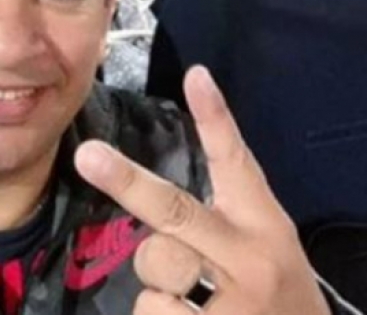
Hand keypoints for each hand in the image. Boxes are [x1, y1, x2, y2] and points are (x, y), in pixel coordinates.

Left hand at [74, 66, 329, 313]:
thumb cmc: (278, 303)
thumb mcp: (268, 253)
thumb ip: (220, 226)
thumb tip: (155, 211)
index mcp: (265, 228)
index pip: (237, 165)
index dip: (216, 120)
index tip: (196, 76)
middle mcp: (249, 258)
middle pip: (173, 210)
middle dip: (127, 183)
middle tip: (88, 155)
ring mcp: (233, 302)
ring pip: (153, 271)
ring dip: (158, 291)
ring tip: (195, 308)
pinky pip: (149, 313)